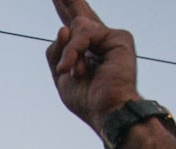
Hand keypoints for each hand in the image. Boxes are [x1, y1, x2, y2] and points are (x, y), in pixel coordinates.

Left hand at [46, 0, 139, 132]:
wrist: (107, 111)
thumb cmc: (87, 100)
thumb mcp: (61, 77)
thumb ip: (57, 52)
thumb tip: (63, 28)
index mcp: (87, 53)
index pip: (74, 29)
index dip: (66, 11)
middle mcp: (100, 42)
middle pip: (82, 15)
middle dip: (69, 2)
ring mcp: (110, 38)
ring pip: (74, 28)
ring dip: (69, 53)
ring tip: (72, 73)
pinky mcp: (118, 36)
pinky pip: (83, 32)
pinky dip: (74, 51)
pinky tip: (74, 69)